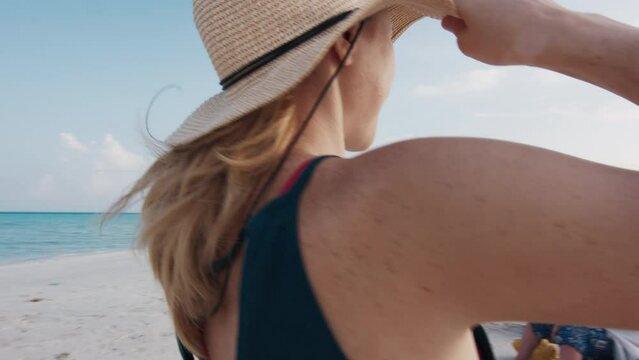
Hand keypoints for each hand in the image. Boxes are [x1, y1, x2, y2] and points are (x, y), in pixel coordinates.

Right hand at [442, 0, 567, 65]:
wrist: (549, 34)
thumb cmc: (505, 40)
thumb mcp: (469, 45)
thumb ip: (456, 31)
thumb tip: (452, 21)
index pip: (446, 2)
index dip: (444, 10)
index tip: (447, 20)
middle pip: (470, 2)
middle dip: (467, 11)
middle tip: (470, 28)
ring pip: (490, 4)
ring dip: (488, 12)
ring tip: (496, 30)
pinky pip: (507, 4)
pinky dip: (506, 12)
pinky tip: (513, 26)